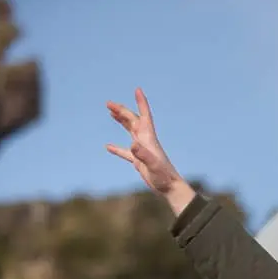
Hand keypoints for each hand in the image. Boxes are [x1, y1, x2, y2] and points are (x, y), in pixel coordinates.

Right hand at [106, 88, 194, 214]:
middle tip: (108, 103)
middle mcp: (146, 142)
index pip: (145, 116)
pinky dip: (117, 148)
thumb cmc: (164, 177)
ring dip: (121, 122)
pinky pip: (125, 152)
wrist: (170, 188)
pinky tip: (108, 146)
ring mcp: (142, 151)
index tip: (138, 89)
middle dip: (122, 111)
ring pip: (130, 131)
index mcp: (149, 139)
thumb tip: (132, 145)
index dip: (141, 103)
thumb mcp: (152, 165)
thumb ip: (142, 154)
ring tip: (111, 113)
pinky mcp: (139, 161)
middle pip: (133, 121)